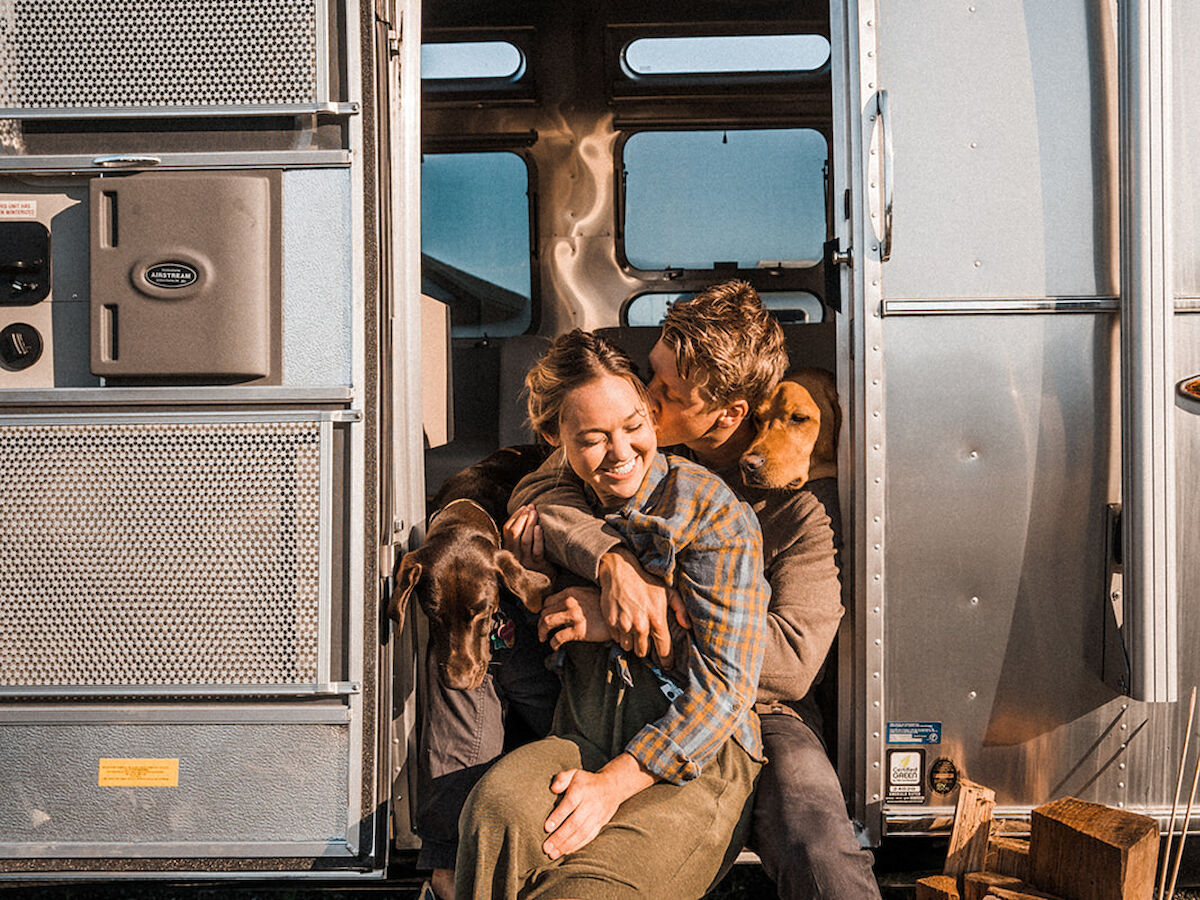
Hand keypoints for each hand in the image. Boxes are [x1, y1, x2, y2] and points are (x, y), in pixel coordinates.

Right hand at [501, 504, 553, 578]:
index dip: (515, 517)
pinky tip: (539, 528)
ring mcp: (526, 562)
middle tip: (530, 507)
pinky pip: (537, 550)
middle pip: (514, 534)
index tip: (524, 507)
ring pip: (525, 540)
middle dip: (522, 518)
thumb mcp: (523, 549)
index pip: (507, 530)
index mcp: (509, 550)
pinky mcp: (538, 565)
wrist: (545, 582)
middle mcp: (514, 556)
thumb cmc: (535, 559)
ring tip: (535, 512)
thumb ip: (520, 535)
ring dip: (530, 524)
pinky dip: (537, 538)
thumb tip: (525, 511)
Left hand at [537, 585, 609, 647]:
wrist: (620, 618)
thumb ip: (575, 598)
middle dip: (540, 624)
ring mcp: (574, 616)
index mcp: (571, 593)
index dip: (543, 611)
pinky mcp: (578, 630)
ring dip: (541, 632)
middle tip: (541, 632)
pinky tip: (554, 646)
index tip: (544, 619)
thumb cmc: (605, 608)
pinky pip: (558, 637)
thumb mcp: (589, 595)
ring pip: (546, 622)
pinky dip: (553, 643)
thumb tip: (562, 604)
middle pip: (544, 612)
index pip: (548, 601)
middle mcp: (570, 602)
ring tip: (543, 638)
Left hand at [542, 754, 654, 859]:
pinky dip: (577, 845)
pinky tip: (566, 851)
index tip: (547, 828)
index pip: (569, 805)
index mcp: (581, 790)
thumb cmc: (586, 781)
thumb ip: (562, 778)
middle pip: (575, 823)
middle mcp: (590, 804)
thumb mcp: (573, 773)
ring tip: (553, 854)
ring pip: (582, 833)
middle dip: (560, 837)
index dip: (558, 817)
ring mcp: (597, 816)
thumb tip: (553, 789)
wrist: (612, 786)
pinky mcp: (600, 824)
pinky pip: (589, 837)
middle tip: (546, 848)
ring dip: (567, 845)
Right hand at [597, 548, 690, 662]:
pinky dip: (620, 635)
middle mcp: (641, 625)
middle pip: (643, 652)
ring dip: (631, 643)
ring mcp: (624, 624)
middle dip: (645, 648)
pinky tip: (623, 624)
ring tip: (633, 630)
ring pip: (629, 647)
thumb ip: (680, 609)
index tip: (667, 665)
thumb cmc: (646, 581)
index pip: (664, 650)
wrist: (620, 570)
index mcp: (657, 619)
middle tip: (645, 638)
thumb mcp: (668, 592)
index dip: (666, 660)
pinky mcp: (611, 622)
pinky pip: (616, 639)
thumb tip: (688, 626)